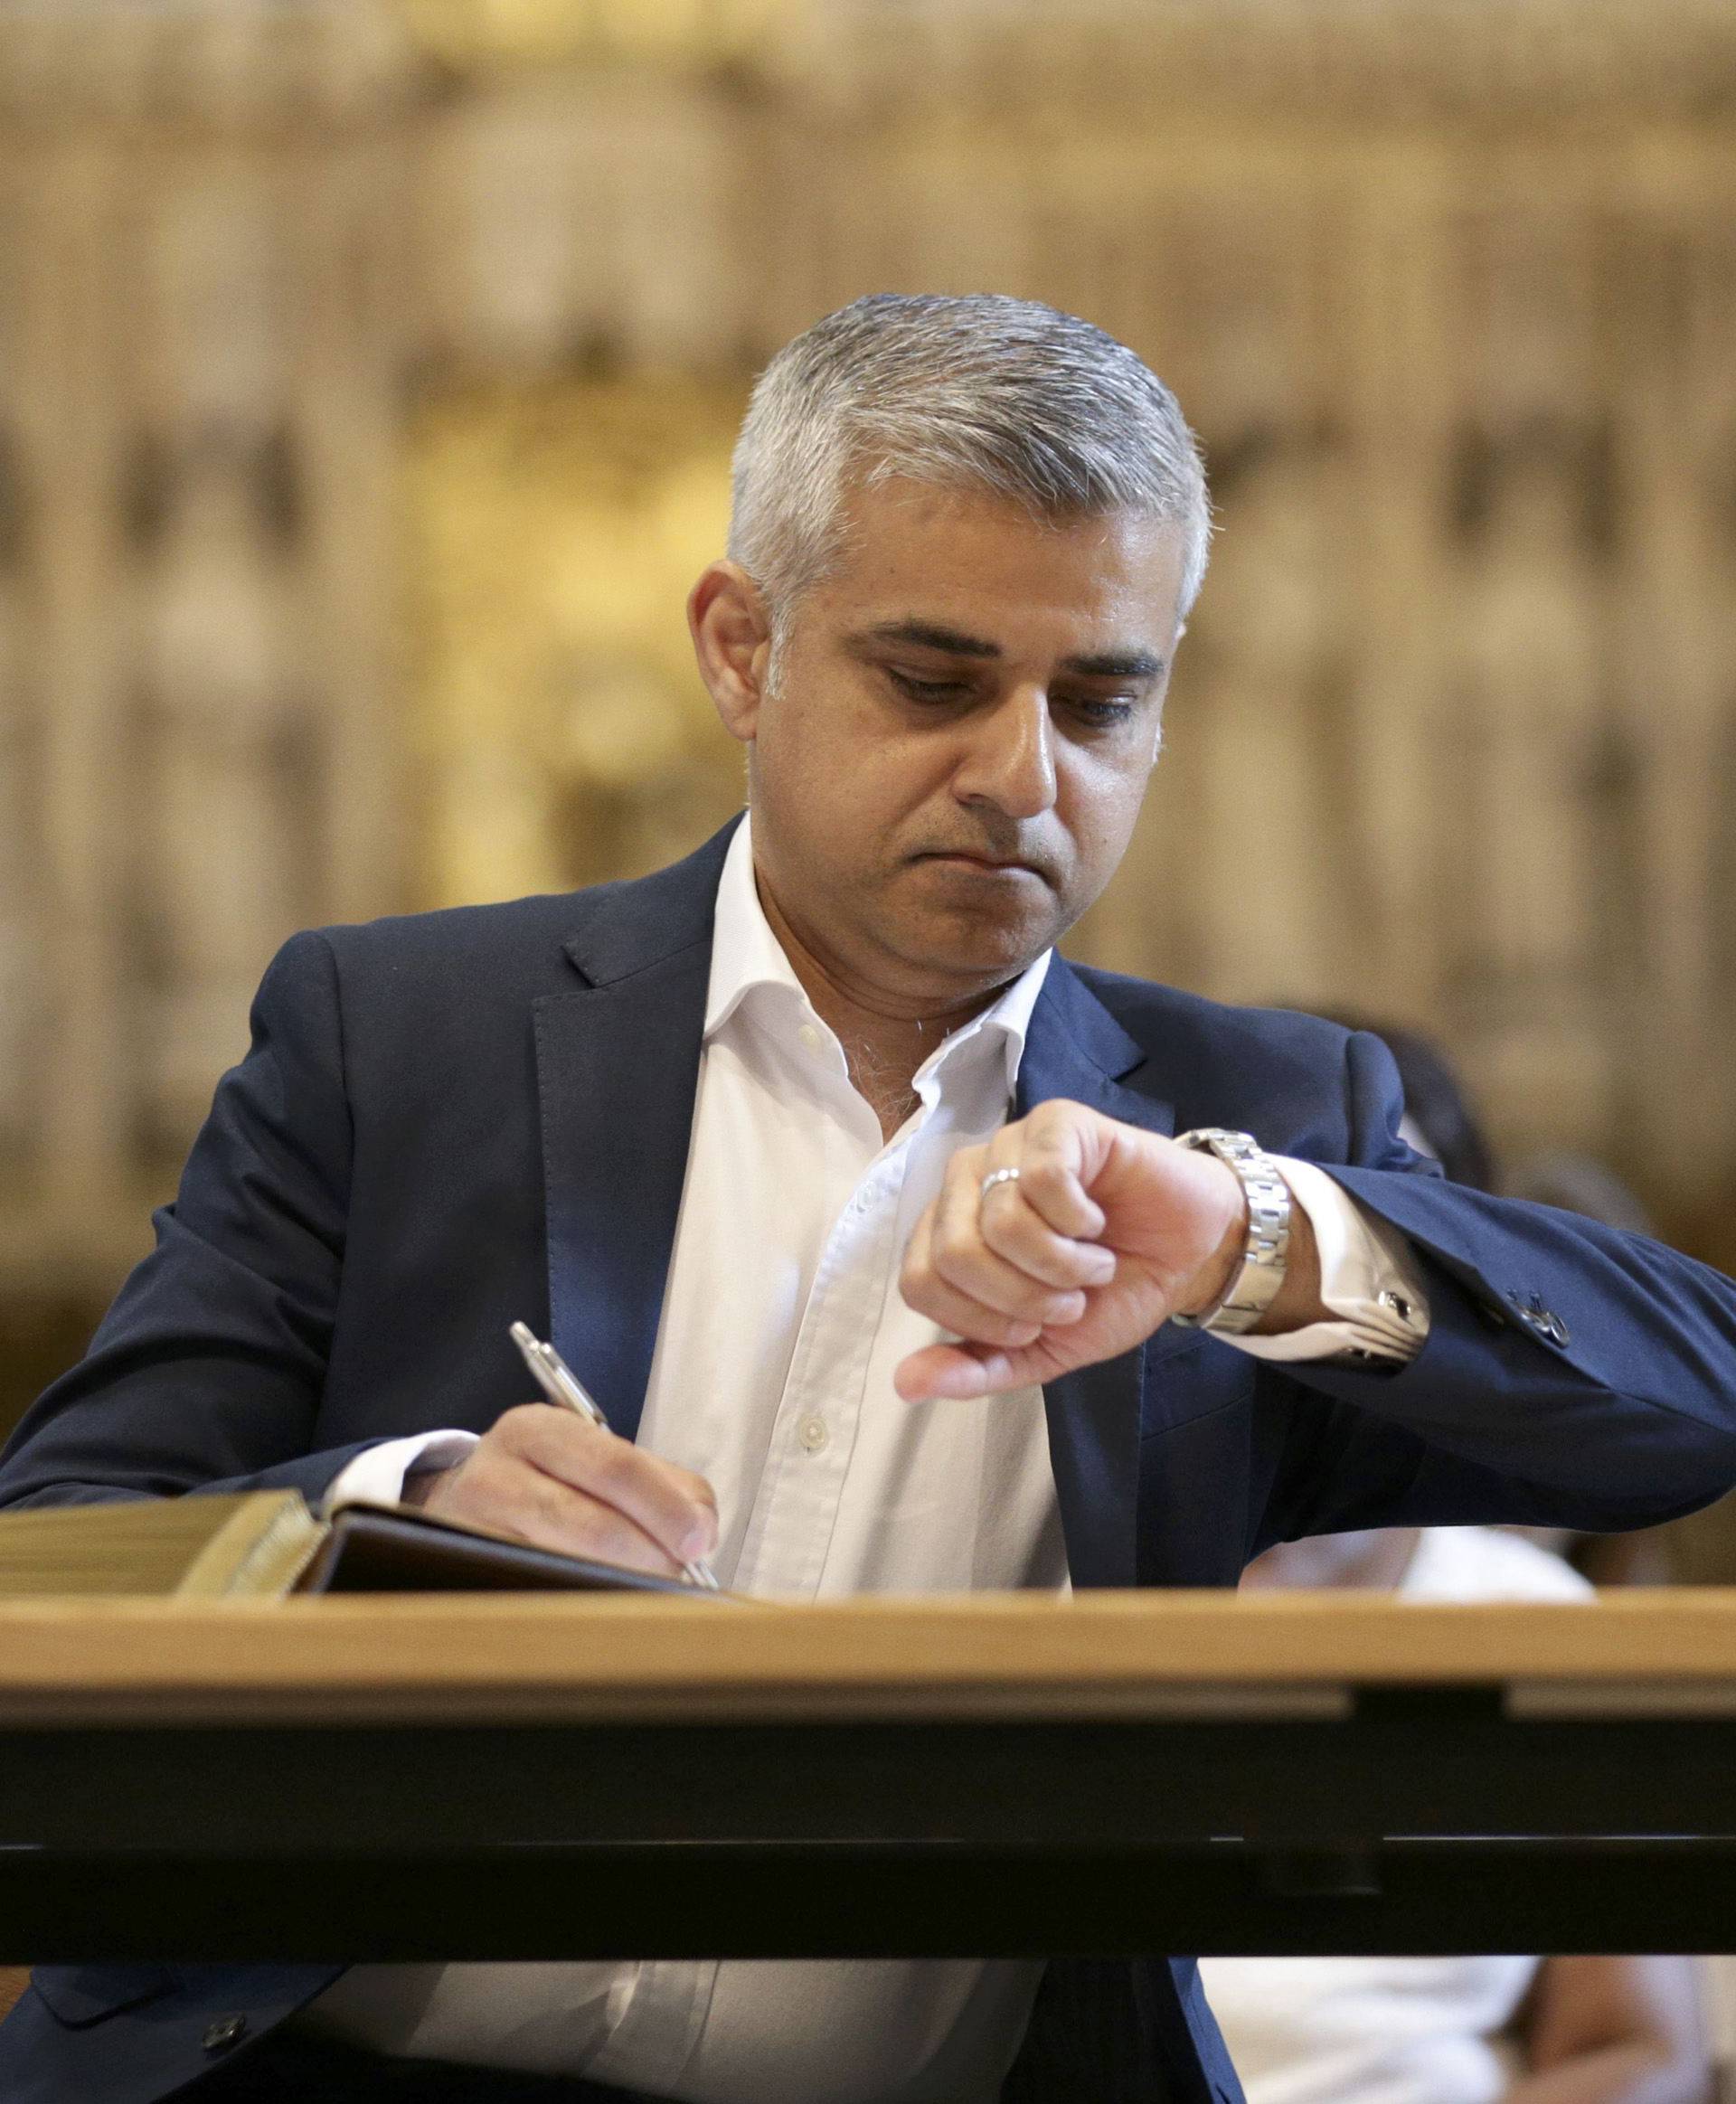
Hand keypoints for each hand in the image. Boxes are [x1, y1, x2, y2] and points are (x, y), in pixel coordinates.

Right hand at [403, 1405, 718, 1579]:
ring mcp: (473, 1526)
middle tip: (680, 1575)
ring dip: (617, 1581)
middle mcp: (498, 1470)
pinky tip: (604, 1606)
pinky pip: (534, 1590)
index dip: (663, 1507)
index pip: (613, 1465)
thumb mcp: (594, 1461)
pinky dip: (578, 1600)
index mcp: (539, 1429)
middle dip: (647, 1552)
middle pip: (586, 1518)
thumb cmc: (546, 1482)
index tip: (698, 1540)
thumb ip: (661, 1484)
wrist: (457, 1503)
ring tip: (650, 1591)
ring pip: (559, 1561)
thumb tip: (700, 1531)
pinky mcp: (468, 1569)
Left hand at [894, 1100, 1254, 1401]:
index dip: (981, 1320)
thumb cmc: (1110, 1293)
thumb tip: (906, 1385)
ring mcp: (1007, 1145)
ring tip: (1092, 1263)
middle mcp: (965, 1183)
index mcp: (948, 1233)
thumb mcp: (1042, 1349)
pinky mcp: (1055, 1122)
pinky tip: (1097, 1220)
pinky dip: (1078, 1219)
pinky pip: (1043, 1176)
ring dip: (1062, 1263)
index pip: (920, 1283)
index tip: (1033, 1326)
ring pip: (1001, 1219)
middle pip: (955, 1253)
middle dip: (1024, 1297)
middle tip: (1069, 1297)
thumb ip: (976, 1367)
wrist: (1188, 1255)